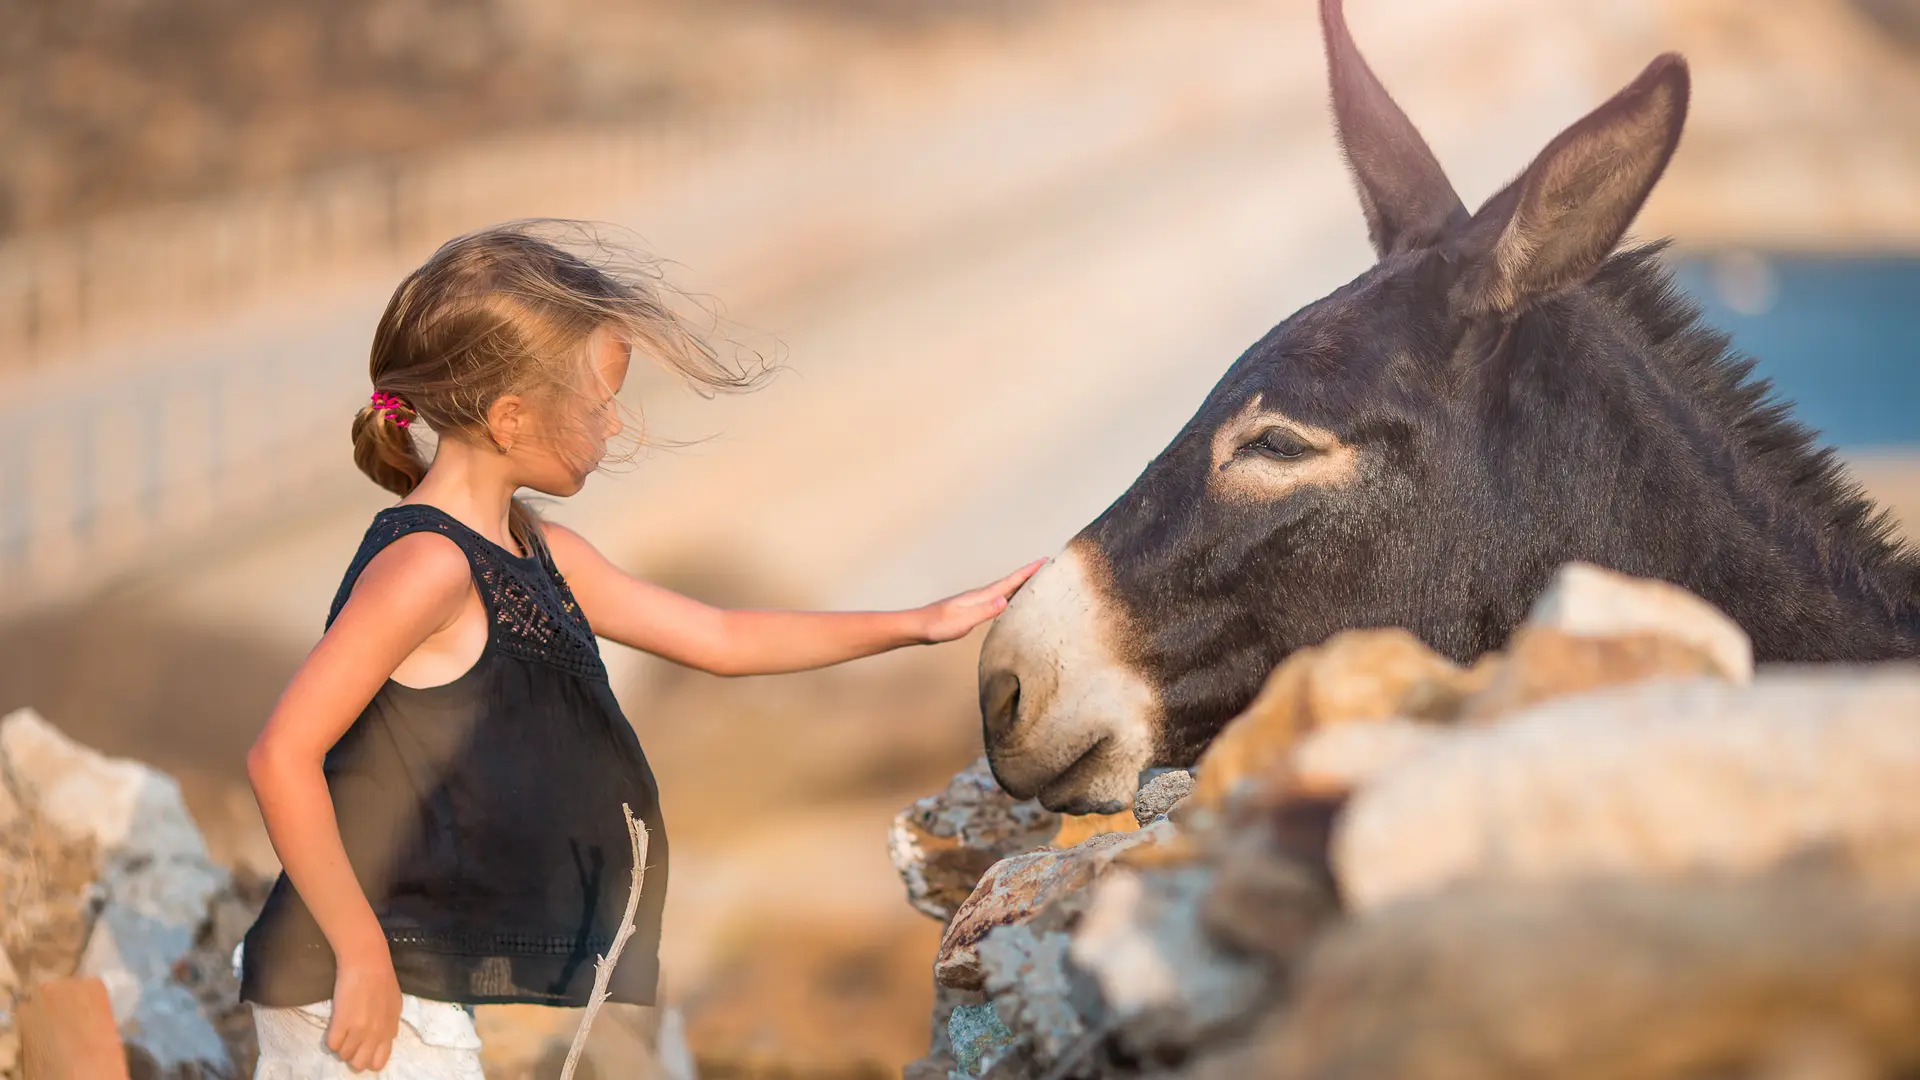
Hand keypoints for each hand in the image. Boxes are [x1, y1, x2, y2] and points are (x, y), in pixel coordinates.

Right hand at [327, 946, 401, 1072]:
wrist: (367, 962)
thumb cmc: (382, 979)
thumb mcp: (394, 1005)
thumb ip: (388, 1026)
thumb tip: (383, 1039)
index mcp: (389, 1030)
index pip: (378, 1062)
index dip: (367, 1057)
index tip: (362, 1048)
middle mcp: (375, 1034)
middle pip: (359, 1064)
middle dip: (352, 1055)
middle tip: (349, 1040)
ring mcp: (358, 1030)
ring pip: (343, 1055)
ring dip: (340, 1045)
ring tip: (341, 1029)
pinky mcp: (341, 1023)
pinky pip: (331, 1045)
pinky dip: (331, 1038)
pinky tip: (334, 1025)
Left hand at [917, 559, 1045, 643]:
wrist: (918, 626)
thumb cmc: (937, 626)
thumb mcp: (963, 621)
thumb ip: (984, 611)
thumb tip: (1005, 600)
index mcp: (981, 596)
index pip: (1009, 582)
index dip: (1027, 571)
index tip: (1044, 560)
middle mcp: (980, 595)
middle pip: (1010, 582)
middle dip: (1028, 573)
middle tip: (1047, 566)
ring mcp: (976, 601)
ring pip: (1004, 589)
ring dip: (1020, 583)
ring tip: (1035, 581)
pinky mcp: (972, 608)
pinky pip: (997, 598)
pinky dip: (1009, 595)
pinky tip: (1010, 600)